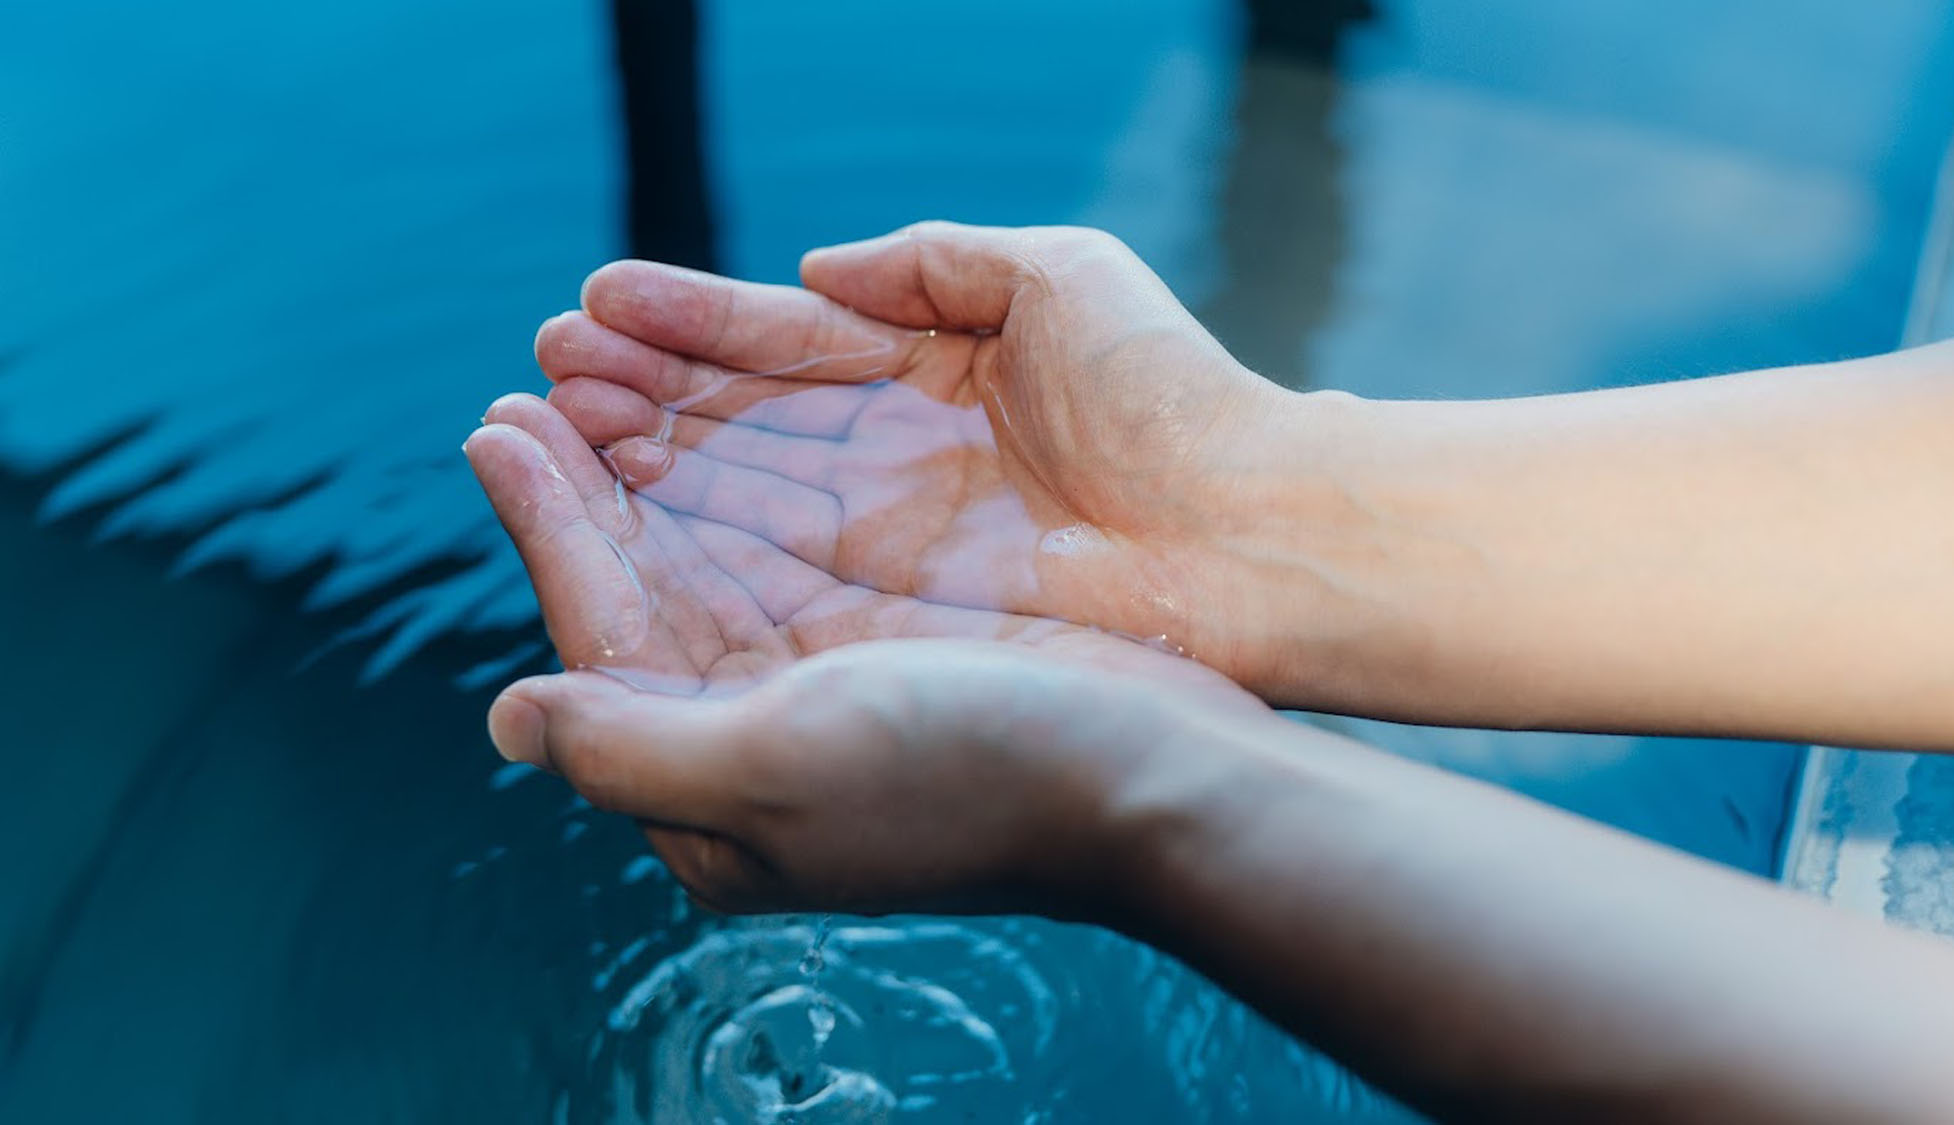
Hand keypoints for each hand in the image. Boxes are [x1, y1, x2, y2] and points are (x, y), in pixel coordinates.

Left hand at [464, 391, 1261, 911]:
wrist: (1157, 779)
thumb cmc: (976, 775)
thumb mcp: (782, 770)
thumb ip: (628, 748)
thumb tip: (510, 717)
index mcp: (714, 797)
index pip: (601, 641)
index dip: (547, 529)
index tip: (496, 424)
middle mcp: (758, 750)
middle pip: (648, 597)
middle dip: (586, 491)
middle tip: (528, 386)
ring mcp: (830, 700)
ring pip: (714, 565)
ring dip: (655, 474)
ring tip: (599, 384)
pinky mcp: (894, 658)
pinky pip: (791, 555)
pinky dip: (744, 486)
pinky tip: (718, 431)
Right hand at [532, 221, 1311, 691]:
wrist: (1248, 530)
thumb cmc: (1172, 392)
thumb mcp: (1055, 276)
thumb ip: (930, 259)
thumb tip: (816, 270)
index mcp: (923, 373)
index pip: (777, 344)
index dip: (685, 324)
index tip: (592, 304)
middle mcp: (888, 460)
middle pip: (733, 422)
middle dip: (633, 393)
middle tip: (541, 366)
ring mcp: (882, 540)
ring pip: (727, 494)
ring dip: (631, 460)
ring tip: (538, 423)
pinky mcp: (884, 613)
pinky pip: (757, 572)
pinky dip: (679, 545)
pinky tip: (604, 509)